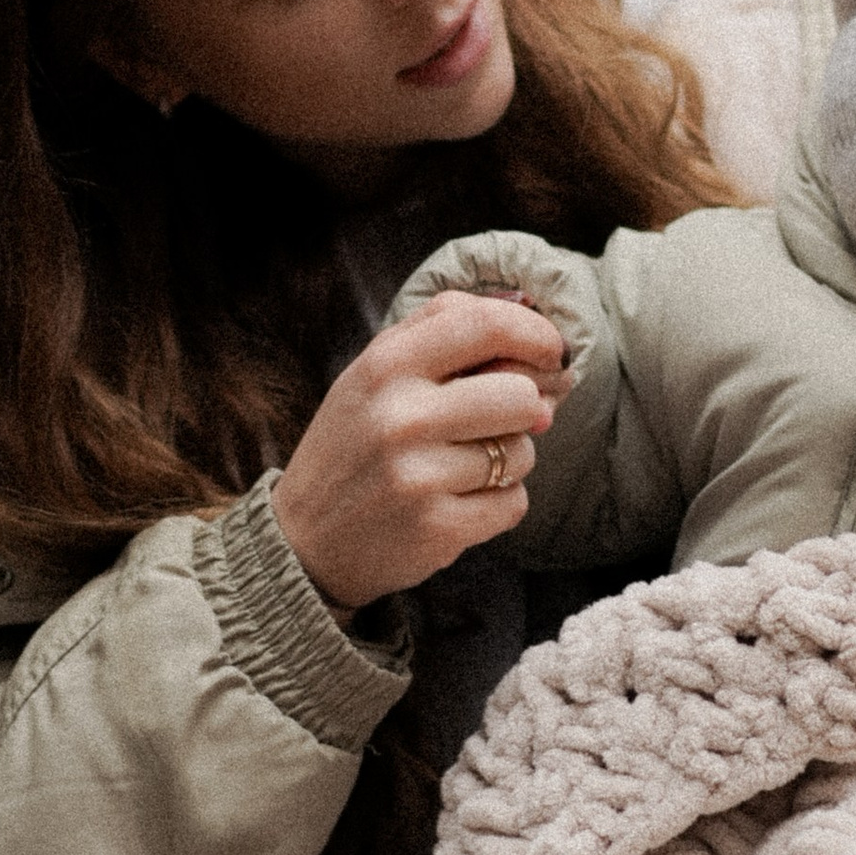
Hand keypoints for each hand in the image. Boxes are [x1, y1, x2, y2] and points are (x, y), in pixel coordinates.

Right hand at [271, 294, 568, 611]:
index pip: (487, 324)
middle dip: (525, 409)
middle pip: (521, 396)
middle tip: (499, 421)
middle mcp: (401, 416)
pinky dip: (499, 503)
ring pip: (523, 453)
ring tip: (463, 466)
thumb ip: (444, 329)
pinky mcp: (437, 528)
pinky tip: (459, 501)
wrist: (305, 539)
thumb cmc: (355, 443)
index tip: (550, 352)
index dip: (536, 335)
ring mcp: (418, 476)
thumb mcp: (377, 371)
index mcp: (386, 364)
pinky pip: (514, 503)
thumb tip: (532, 316)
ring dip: (510, 459)